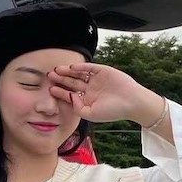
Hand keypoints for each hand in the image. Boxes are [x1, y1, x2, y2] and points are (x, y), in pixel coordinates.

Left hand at [48, 63, 168, 132]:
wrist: (132, 103)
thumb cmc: (113, 111)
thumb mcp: (91, 114)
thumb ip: (78, 108)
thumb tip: (69, 97)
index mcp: (87, 100)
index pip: (70, 94)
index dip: (60, 92)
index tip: (50, 89)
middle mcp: (90, 89)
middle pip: (72, 83)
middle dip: (61, 80)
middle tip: (49, 76)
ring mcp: (96, 80)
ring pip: (78, 74)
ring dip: (68, 72)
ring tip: (56, 70)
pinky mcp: (103, 71)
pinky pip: (89, 68)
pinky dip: (81, 67)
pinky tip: (71, 67)